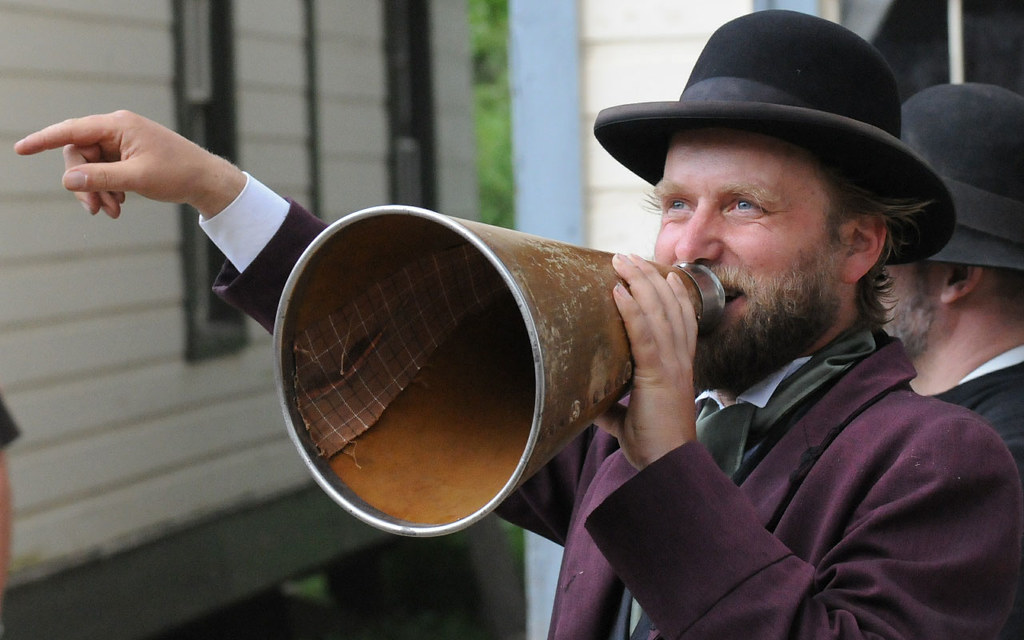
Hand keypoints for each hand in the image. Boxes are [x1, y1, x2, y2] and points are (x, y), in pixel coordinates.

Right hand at [14, 110, 245, 218]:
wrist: (206, 180)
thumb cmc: (178, 173)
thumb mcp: (137, 178)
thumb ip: (101, 178)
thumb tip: (67, 179)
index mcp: (119, 125)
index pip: (72, 130)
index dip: (44, 139)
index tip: (20, 148)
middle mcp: (118, 129)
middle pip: (80, 154)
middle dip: (84, 183)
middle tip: (95, 210)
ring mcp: (122, 143)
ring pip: (91, 167)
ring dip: (97, 191)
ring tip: (112, 211)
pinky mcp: (127, 156)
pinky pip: (104, 172)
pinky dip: (107, 189)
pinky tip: (119, 204)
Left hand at [594, 254, 698, 468]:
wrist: (669, 465)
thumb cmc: (654, 445)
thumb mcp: (629, 422)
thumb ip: (613, 409)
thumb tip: (588, 404)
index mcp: (678, 367)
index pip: (681, 320)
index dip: (672, 293)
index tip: (660, 271)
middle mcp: (679, 360)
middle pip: (669, 306)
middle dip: (650, 277)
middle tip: (630, 256)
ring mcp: (671, 365)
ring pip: (658, 312)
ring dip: (640, 281)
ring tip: (623, 260)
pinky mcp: (658, 374)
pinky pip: (645, 334)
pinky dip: (632, 308)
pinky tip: (620, 290)